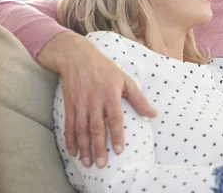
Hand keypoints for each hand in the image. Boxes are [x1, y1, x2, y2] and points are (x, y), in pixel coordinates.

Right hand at [38, 31, 156, 167]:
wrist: (78, 58)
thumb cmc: (105, 69)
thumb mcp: (125, 80)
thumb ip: (139, 99)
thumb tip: (153, 114)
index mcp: (110, 94)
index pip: (114, 118)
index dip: (117, 135)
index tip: (119, 150)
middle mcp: (94, 101)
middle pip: (96, 128)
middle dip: (98, 147)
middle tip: (101, 164)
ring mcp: (80, 104)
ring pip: (81, 130)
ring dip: (84, 148)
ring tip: (87, 163)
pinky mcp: (70, 106)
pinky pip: (69, 126)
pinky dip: (70, 140)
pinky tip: (73, 152)